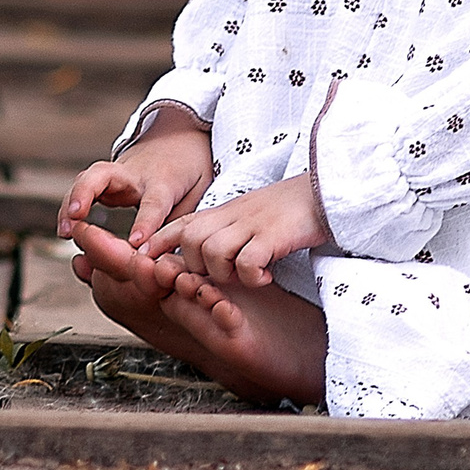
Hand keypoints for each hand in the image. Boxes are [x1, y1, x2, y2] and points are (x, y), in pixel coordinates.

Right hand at [59, 106, 212, 243]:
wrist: (181, 134)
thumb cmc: (194, 170)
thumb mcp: (202, 193)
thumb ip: (184, 224)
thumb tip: (171, 259)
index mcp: (165, 180)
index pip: (153, 202)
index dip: (145, 222)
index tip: (136, 243)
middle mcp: (136, 174)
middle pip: (104, 175)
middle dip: (86, 193)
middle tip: (75, 216)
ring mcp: (117, 173)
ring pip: (88, 180)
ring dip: (71, 203)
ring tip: (65, 232)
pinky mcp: (106, 179)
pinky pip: (84, 189)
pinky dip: (71, 207)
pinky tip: (66, 230)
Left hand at [139, 174, 331, 288]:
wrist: (326, 191)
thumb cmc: (286, 210)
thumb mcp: (245, 216)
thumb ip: (221, 230)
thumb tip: (193, 253)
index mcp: (223, 212)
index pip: (179, 225)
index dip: (158, 241)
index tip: (143, 258)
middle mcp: (232, 216)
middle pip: (190, 241)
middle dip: (196, 267)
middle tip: (220, 277)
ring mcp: (252, 224)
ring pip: (212, 253)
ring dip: (224, 273)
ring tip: (245, 277)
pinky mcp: (273, 235)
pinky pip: (246, 262)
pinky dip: (251, 276)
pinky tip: (265, 278)